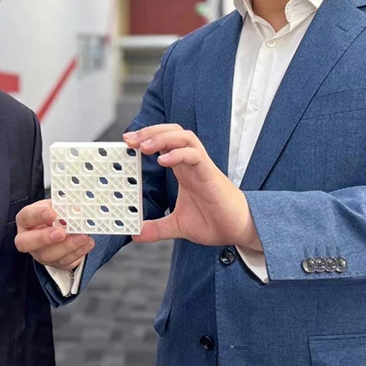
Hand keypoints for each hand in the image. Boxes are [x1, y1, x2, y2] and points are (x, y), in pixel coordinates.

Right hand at [14, 199, 94, 270]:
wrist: (61, 229)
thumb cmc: (54, 216)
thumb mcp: (56, 205)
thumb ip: (62, 206)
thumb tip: (74, 208)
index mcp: (26, 220)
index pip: (26, 217)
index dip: (38, 215)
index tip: (52, 213)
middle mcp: (28, 239)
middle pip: (26, 243)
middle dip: (45, 238)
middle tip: (60, 233)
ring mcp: (40, 254)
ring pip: (48, 255)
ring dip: (67, 246)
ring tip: (82, 236)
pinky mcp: (55, 263)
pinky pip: (65, 261)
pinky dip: (78, 252)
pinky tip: (87, 243)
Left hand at [126, 125, 260, 248]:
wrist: (238, 230)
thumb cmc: (214, 222)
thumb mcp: (177, 226)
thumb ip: (156, 228)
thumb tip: (135, 235)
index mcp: (183, 170)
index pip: (164, 143)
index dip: (146, 137)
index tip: (127, 142)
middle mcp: (191, 163)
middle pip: (172, 132)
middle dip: (150, 131)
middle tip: (130, 139)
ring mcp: (202, 166)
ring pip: (184, 137)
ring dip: (162, 137)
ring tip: (144, 147)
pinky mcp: (210, 173)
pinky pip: (195, 155)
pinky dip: (178, 153)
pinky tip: (163, 161)